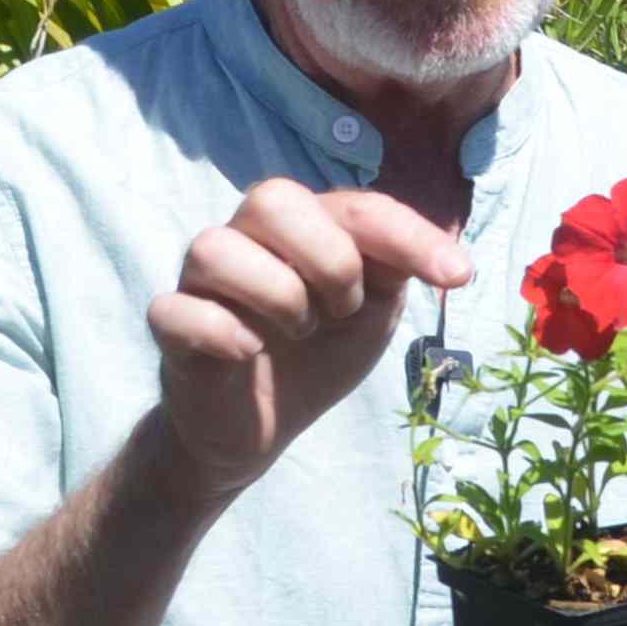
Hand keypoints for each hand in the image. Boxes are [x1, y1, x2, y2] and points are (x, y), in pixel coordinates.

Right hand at [145, 179, 467, 499]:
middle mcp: (245, 237)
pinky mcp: (170, 326)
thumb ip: (397, 269)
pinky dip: (223, 332)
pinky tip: (249, 353)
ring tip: (298, 332)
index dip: (407, 233)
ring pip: (214, 248)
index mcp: (301, 226)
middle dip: (327, 258)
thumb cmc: (316, 353)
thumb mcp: (373, 312)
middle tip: (343, 309)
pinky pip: (176, 310)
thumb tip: (444, 253)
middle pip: (270, 198)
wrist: (261, 427)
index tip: (456, 276)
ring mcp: (200, 280)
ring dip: (276, 295)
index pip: (354, 205)